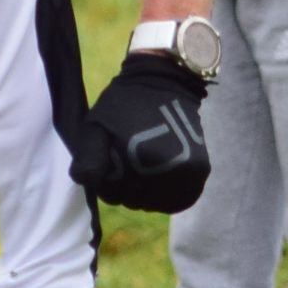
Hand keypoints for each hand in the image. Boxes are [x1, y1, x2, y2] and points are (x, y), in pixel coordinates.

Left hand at [71, 54, 209, 212]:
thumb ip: (88, 157)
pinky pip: (181, 201)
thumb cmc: (122, 106)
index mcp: (139, 158)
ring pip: (157, 205)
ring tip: (143, 170)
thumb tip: (87, 183)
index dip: (106, 184)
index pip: (112, 196)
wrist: (165, 83)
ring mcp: (186, 171)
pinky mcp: (199, 171)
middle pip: (135, 202)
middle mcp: (166, 168)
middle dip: (126, 190)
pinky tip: (159, 182)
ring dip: (147, 195)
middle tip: (127, 165)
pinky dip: (168, 197)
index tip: (110, 164)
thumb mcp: (95, 127)